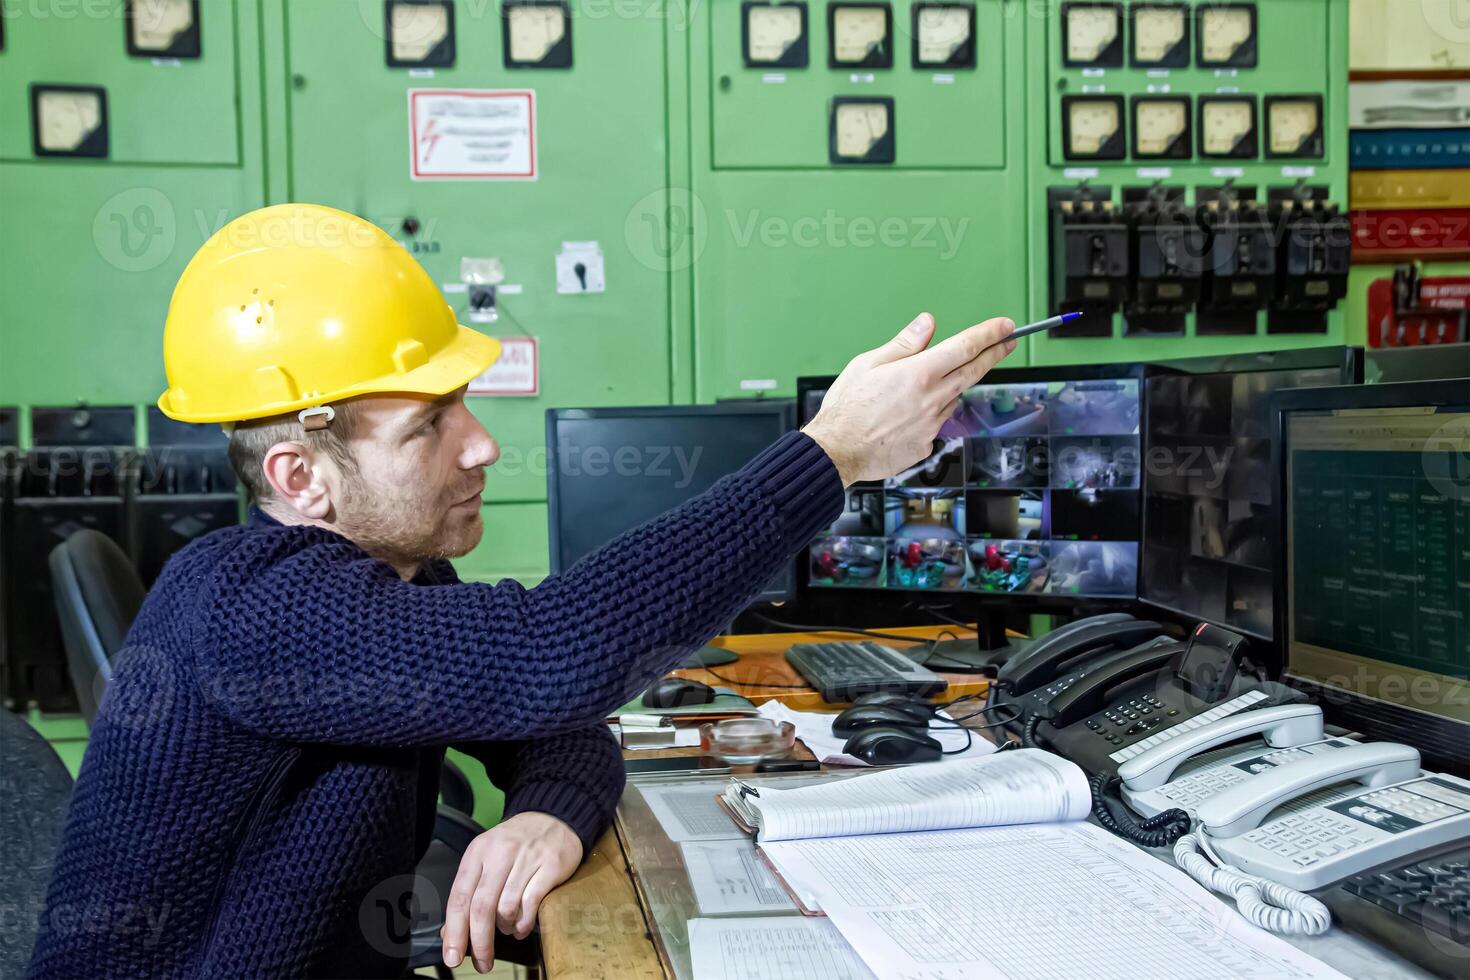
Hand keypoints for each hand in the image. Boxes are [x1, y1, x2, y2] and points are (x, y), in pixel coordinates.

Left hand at [441, 812, 583, 972]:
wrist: (555, 818)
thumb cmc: (517, 844)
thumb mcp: (486, 859)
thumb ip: (469, 893)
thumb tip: (449, 932)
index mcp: (478, 851)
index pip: (459, 896)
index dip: (454, 931)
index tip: (453, 956)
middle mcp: (500, 852)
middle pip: (482, 906)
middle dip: (480, 942)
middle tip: (482, 962)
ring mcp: (527, 858)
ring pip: (507, 908)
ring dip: (506, 928)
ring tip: (508, 928)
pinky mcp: (551, 865)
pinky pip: (531, 904)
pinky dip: (524, 923)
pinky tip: (522, 926)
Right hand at [802, 313, 1015, 485]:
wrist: (836, 452)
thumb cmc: (846, 409)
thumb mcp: (867, 364)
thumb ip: (903, 344)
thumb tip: (926, 324)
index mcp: (919, 374)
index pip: (965, 347)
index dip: (989, 334)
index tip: (1005, 326)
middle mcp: (931, 399)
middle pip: (974, 371)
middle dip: (994, 354)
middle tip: (1007, 343)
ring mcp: (932, 424)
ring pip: (952, 398)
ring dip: (951, 387)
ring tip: (923, 387)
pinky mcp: (926, 444)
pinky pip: (936, 423)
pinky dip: (929, 414)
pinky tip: (905, 416)